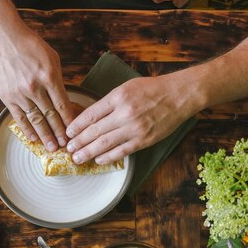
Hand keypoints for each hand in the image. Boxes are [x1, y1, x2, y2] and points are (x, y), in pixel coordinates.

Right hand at [0, 26, 76, 150]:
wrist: (3, 38)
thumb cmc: (30, 45)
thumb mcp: (52, 58)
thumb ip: (57, 80)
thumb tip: (63, 100)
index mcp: (49, 76)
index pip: (62, 105)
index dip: (69, 121)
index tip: (74, 132)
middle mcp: (35, 87)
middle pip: (50, 115)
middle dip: (59, 133)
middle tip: (66, 146)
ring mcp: (20, 93)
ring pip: (35, 119)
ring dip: (45, 135)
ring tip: (52, 147)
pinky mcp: (7, 96)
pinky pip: (19, 117)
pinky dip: (27, 129)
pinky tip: (34, 138)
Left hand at [66, 76, 194, 163]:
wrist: (179, 95)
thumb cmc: (152, 89)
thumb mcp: (126, 87)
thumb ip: (109, 102)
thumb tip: (90, 117)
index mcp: (118, 97)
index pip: (91, 114)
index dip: (77, 126)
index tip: (68, 133)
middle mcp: (125, 113)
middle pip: (95, 131)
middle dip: (79, 141)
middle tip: (68, 149)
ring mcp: (134, 128)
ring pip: (105, 143)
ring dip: (89, 152)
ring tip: (77, 158)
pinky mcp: (144, 140)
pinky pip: (122, 151)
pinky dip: (108, 157)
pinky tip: (98, 160)